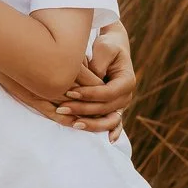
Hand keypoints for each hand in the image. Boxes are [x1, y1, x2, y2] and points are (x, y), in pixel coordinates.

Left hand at [66, 22, 134, 139]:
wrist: (112, 48)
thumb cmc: (106, 46)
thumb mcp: (104, 49)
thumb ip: (99, 65)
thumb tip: (94, 81)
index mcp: (127, 81)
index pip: (107, 93)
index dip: (89, 94)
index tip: (70, 92)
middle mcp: (126, 96)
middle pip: (105, 109)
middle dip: (82, 109)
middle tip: (60, 108)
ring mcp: (120, 105)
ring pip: (108, 120)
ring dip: (90, 124)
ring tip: (71, 123)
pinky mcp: (113, 109)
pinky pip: (112, 123)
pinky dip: (111, 132)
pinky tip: (107, 141)